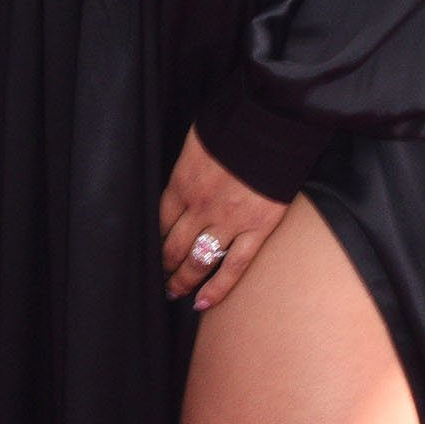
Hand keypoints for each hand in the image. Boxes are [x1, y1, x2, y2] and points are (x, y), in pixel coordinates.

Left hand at [159, 127, 286, 311]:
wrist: (271, 120)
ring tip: (174, 292)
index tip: (153, 248)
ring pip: (198, 261)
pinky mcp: (257, 229)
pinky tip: (203, 303)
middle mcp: (200, 207)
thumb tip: (187, 174)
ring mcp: (228, 221)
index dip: (155, 238)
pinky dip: (217, 288)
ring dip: (183, 280)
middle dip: (164, 264)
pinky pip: (234, 267)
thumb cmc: (236, 123)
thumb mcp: (199, 139)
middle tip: (160, 277)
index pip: (160, 220)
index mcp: (182, 183)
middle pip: (174, 246)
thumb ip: (189, 164)